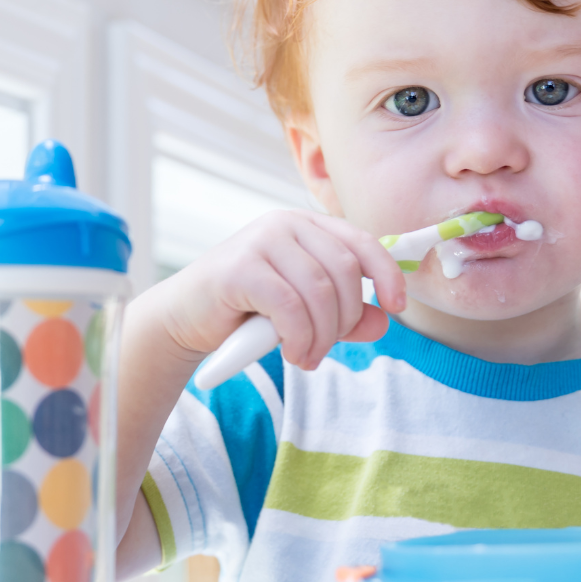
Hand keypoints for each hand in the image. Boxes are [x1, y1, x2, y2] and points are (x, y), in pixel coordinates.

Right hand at [153, 209, 405, 371]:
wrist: (183, 318)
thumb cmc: (245, 312)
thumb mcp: (303, 313)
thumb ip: (343, 317)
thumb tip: (384, 322)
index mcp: (304, 226)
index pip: (360, 242)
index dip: (386, 273)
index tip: (397, 305)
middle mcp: (283, 224)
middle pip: (343, 270)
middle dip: (344, 319)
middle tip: (325, 349)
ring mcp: (259, 242)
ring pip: (319, 291)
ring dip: (321, 335)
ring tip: (307, 357)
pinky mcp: (239, 268)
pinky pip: (289, 306)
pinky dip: (299, 337)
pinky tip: (290, 352)